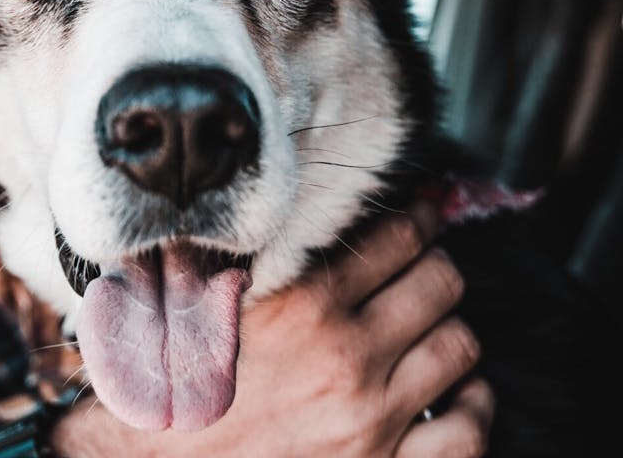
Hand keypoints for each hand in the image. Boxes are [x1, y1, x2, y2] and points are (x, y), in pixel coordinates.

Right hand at [51, 202, 492, 456]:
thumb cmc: (167, 394)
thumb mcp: (188, 311)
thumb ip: (233, 256)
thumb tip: (266, 209)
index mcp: (298, 307)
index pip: (395, 237)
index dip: (414, 218)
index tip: (416, 217)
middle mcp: (344, 357)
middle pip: (441, 283)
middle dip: (436, 266)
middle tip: (425, 267)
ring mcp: (372, 419)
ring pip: (459, 347)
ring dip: (449, 329)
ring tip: (431, 326)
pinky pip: (468, 429)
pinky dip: (472, 405)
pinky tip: (454, 394)